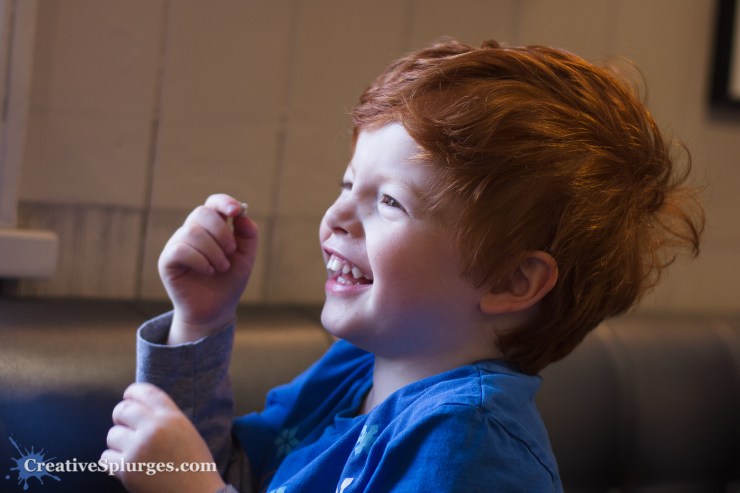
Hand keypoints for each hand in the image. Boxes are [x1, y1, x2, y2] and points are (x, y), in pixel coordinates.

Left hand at [101, 383, 225, 492]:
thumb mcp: (186, 431)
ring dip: (118, 443)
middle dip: (121, 417)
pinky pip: (106, 458)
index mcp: (172, 417)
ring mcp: (139, 449)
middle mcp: (154, 428)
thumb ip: (164, 418)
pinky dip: (112, 462)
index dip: (132, 392)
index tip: (128, 396)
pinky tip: (125, 465)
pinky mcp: (127, 470)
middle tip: (125, 426)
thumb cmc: (193, 464)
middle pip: (123, 410)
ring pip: (112, 435)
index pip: (145, 392)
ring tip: (132, 452)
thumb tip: (136, 410)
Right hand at [159, 194, 257, 342]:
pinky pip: (180, 249)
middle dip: (221, 232)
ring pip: (192, 232)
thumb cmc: (229, 281)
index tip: (236, 211)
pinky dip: (199, 260)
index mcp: (212, 227)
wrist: (216, 309)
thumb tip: (242, 214)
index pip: (213, 203)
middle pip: (202, 213)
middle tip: (231, 251)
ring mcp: (177, 244)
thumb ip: (248, 235)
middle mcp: (192, 231)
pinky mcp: (167, 260)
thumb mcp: (246, 257)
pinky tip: (208, 271)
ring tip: (222, 268)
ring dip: (213, 251)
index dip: (224, 202)